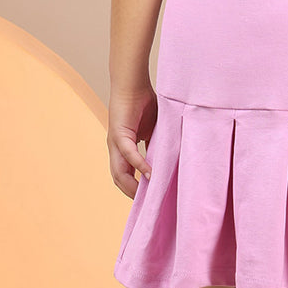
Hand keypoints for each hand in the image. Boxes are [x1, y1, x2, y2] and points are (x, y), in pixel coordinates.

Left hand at [108, 81, 156, 198]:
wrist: (133, 82)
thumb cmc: (144, 102)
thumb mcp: (155, 130)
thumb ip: (159, 145)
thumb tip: (173, 160)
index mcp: (123, 148)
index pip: (126, 175)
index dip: (135, 189)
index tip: (149, 199)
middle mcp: (115, 148)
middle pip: (119, 179)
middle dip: (133, 194)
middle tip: (149, 204)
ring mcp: (115, 142)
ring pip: (119, 172)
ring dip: (133, 186)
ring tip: (148, 196)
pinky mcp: (119, 133)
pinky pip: (128, 154)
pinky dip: (139, 165)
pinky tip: (150, 174)